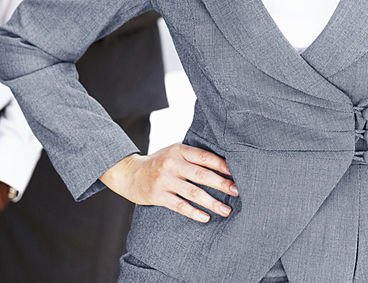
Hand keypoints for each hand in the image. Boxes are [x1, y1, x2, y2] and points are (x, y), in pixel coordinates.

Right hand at [100, 144, 237, 222]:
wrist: (130, 174)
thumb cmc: (159, 163)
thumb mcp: (174, 153)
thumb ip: (193, 157)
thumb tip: (224, 165)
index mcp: (179, 150)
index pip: (205, 157)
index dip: (222, 166)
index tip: (238, 174)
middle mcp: (172, 164)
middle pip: (202, 175)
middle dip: (222, 184)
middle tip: (237, 192)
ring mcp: (165, 180)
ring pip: (193, 193)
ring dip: (212, 203)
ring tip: (226, 210)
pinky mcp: (158, 196)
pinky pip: (180, 206)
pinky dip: (194, 212)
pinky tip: (206, 217)